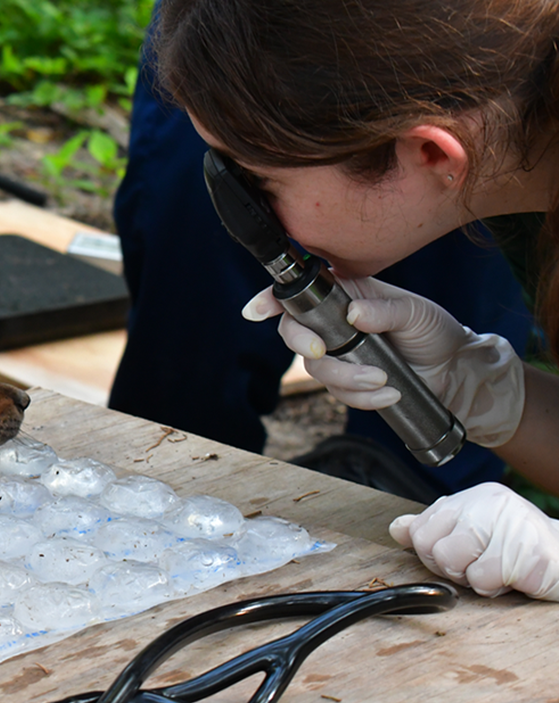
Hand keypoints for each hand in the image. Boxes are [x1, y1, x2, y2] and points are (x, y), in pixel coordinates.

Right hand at [242, 276, 523, 446]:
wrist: (455, 371)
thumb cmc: (434, 331)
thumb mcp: (415, 312)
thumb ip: (384, 310)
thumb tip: (353, 313)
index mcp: (345, 294)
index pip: (300, 294)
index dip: (271, 300)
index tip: (256, 311)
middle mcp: (333, 323)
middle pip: (293, 333)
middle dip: (302, 344)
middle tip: (322, 351)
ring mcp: (338, 355)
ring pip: (316, 370)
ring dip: (347, 377)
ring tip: (383, 378)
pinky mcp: (348, 383)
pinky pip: (339, 394)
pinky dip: (363, 398)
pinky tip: (390, 393)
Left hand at [389, 482, 558, 600]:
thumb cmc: (516, 546)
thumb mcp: (471, 528)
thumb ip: (434, 528)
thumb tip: (397, 529)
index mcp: (472, 498)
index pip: (421, 531)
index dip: (432, 553)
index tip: (457, 555)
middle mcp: (489, 505)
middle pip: (435, 551)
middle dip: (454, 569)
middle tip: (480, 565)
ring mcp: (510, 527)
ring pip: (458, 567)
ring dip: (477, 580)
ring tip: (498, 570)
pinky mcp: (528, 554)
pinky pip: (487, 581)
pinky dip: (498, 587)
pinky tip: (515, 576)